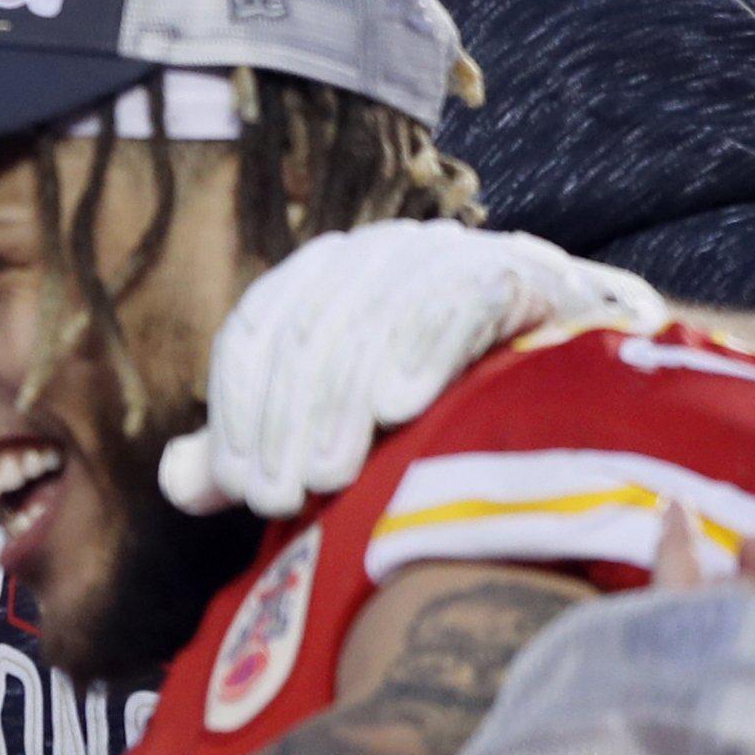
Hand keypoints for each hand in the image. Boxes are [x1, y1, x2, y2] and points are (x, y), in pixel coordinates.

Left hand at [161, 222, 667, 516]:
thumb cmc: (439, 412)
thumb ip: (262, 451)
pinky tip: (402, 406)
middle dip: (287, 419)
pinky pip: (457, 300)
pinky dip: (423, 348)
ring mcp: (446, 256)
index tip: (242, 493)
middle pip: (308, 328)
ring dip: (342, 400)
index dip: (240, 412)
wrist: (577, 376)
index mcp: (320, 279)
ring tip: (332, 476)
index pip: (257, 330)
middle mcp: (376, 254)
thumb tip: (177, 483)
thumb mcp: (340, 435)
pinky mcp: (516, 270)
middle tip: (283, 500)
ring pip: (371, 317)